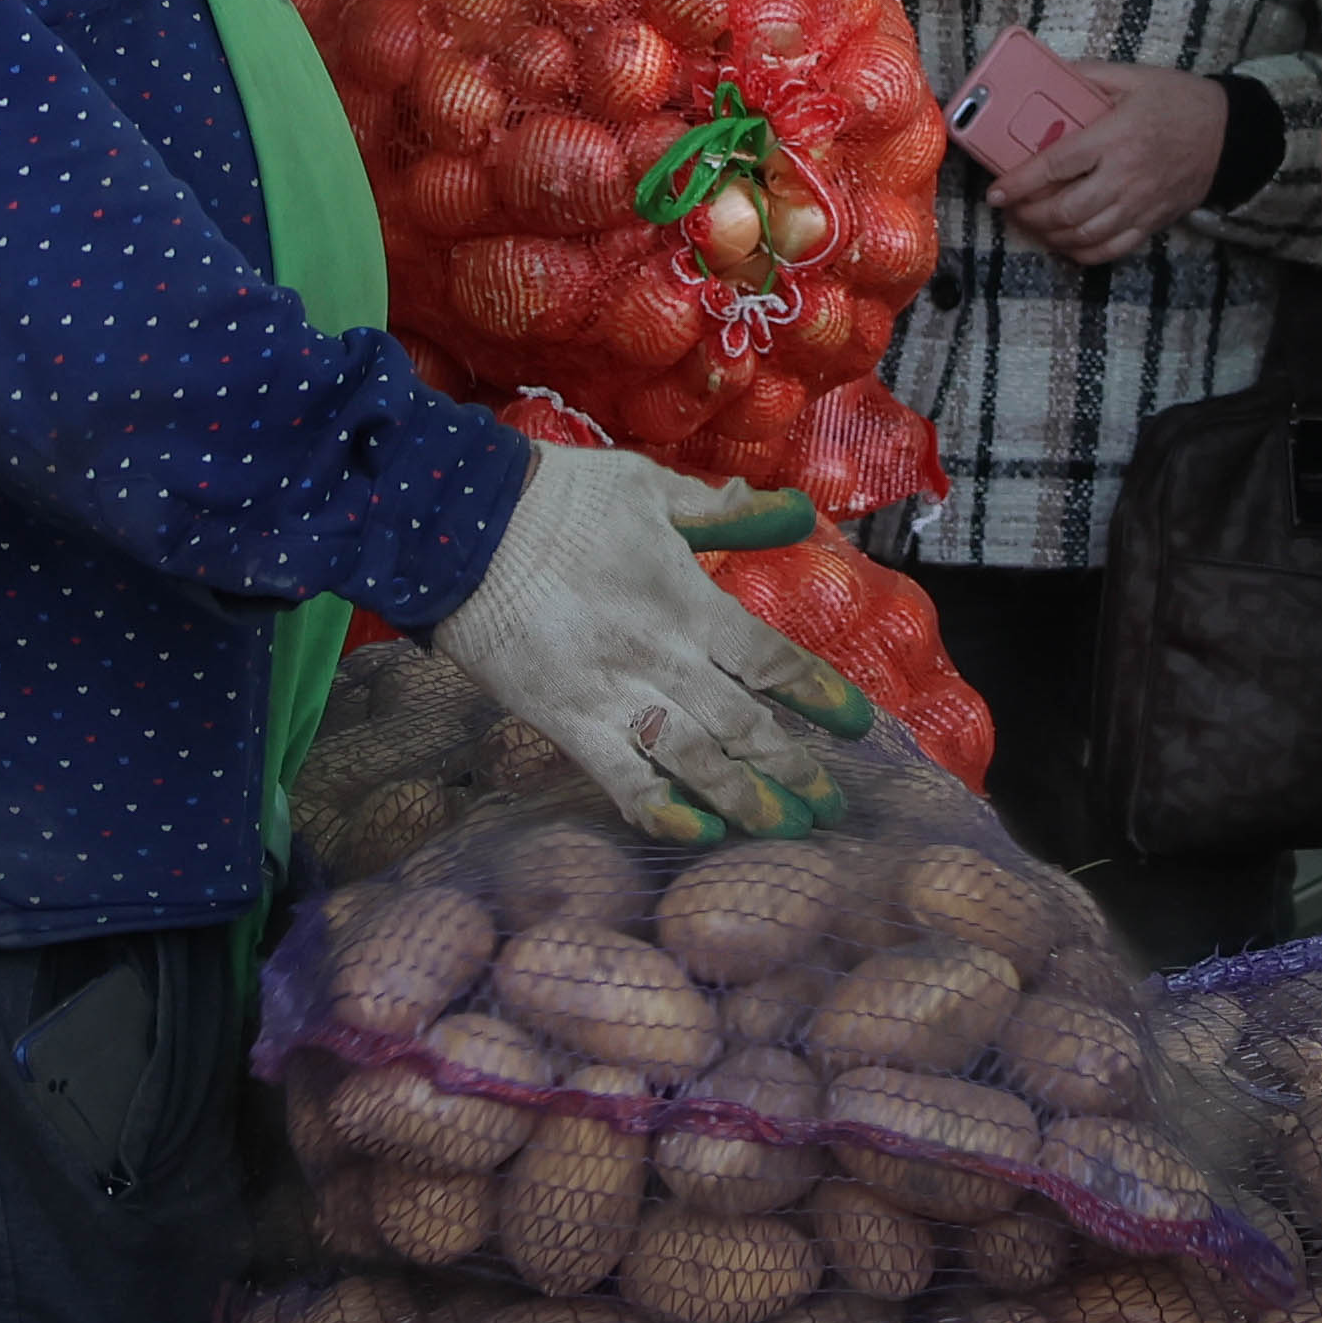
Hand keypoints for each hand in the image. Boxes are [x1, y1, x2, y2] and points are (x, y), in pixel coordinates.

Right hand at [424, 445, 882, 839]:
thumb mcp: (650, 487)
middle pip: (746, 725)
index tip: (862, 726)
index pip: (772, 660)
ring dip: (747, 802)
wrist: (459, 524)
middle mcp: (663, 658)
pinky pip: (621, 780)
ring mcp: (615, 696)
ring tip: (786, 834)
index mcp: (689, 601)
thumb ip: (722, 511)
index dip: (821, 695)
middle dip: (795, 769)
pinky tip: (697, 835)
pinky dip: (661, 813)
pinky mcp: (565, 723)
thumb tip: (794, 508)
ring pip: (697, 763)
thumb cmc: (557, 497)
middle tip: (833, 806)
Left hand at [989, 62, 1232, 266]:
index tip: (997, 191)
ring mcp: (1140, 204)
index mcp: (1116, 136)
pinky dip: (1082, 252)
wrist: (1229, 134)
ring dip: (1050, 235)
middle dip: (1029, 214)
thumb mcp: (1133, 77)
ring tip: (1033, 222)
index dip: (1021, 182)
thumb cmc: (1179, 102)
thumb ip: (1088, 76)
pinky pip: (1111, 250)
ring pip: (1084, 235)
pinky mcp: (1152, 222)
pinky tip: (1065, 242)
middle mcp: (1126, 176)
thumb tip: (1046, 74)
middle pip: (1066, 209)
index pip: (1057, 165)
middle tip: (1012, 206)